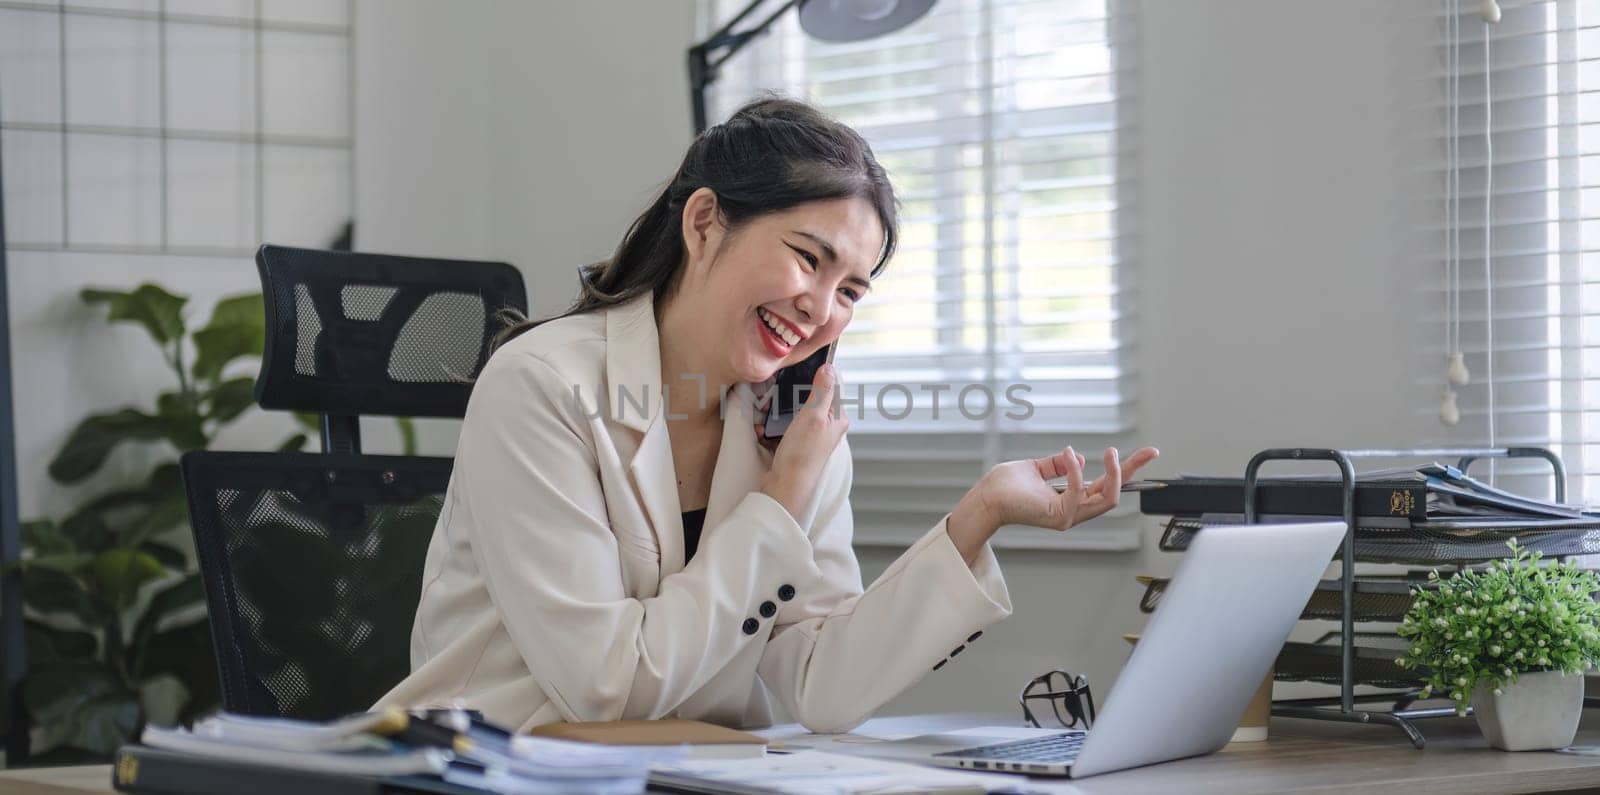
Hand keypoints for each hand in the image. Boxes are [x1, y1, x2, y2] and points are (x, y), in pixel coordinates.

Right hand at [758, 364, 847, 517]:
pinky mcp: (797, 442)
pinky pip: (785, 423)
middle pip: (813, 395)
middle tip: (780, 393)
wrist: (786, 486)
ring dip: (780, 409)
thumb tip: (829, 368)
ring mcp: (812, 434)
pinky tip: (766, 429)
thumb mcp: (814, 416)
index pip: (834, 385)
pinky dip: (774, 423)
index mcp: (838, 417)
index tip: (801, 369)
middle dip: (793, 393)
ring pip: (796, 408)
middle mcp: (828, 425)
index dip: (819, 373)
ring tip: (769, 412)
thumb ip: (823, 391)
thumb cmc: (803, 455)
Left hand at [948, 445, 1159, 563]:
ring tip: (1111, 452)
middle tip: (1149, 452)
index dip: (1128, 470)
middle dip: (1133, 471)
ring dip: (1113, 473)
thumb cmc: (1006, 486)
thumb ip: (1058, 465)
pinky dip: (1076, 471)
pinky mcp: (1058, 516)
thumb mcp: (1037, 468)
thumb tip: (1076, 456)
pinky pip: (1078, 493)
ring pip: (1107, 498)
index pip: (1107, 485)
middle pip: (1115, 493)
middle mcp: (1074, 511)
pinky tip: (1069, 455)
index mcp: (1072, 499)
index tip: (1147, 453)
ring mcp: (1068, 516)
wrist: (986, 497)